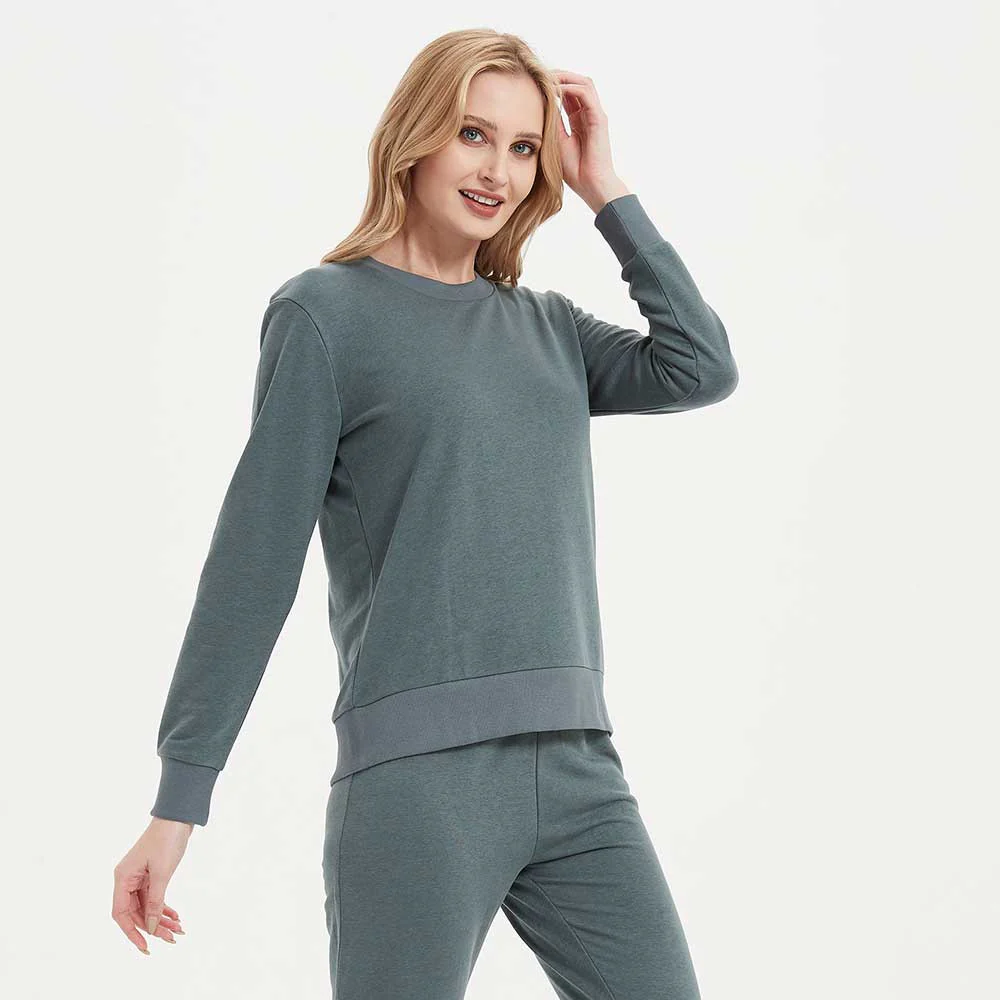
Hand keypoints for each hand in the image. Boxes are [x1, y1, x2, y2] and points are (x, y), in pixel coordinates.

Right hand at [112, 817, 191, 953]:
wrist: (178, 816)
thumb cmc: (167, 840)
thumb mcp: (162, 873)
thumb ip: (155, 901)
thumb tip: (151, 927)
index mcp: (123, 878)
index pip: (121, 914)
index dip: (131, 932)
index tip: (146, 947)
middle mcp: (127, 879)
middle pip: (136, 912)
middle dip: (153, 927)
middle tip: (172, 938)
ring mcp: (138, 877)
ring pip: (146, 906)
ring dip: (161, 918)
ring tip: (178, 930)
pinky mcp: (150, 874)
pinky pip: (153, 897)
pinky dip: (164, 907)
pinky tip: (175, 916)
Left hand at [551, 69, 630, 214]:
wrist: (591, 185)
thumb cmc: (575, 170)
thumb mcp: (556, 142)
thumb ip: (551, 122)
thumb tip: (537, 105)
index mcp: (579, 119)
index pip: (568, 93)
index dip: (553, 85)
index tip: (534, 83)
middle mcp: (589, 114)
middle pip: (576, 82)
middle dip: (558, 76)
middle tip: (539, 75)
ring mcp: (596, 115)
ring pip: (583, 82)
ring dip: (565, 77)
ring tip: (547, 78)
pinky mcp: (599, 119)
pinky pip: (585, 93)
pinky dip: (570, 88)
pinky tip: (555, 90)